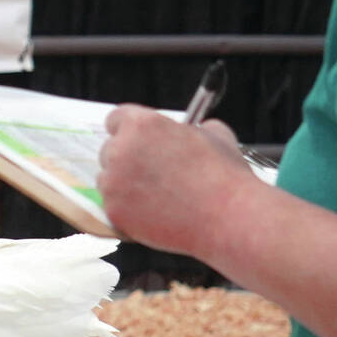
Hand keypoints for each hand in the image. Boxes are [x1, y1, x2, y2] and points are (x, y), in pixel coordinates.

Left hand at [97, 105, 254, 257]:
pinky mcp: (114, 210)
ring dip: (124, 186)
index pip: (116, 119)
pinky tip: (154, 213)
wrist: (228, 217)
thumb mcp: (215, 135)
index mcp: (141, 124)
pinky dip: (128, 211)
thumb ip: (194, 128)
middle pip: (109, 150)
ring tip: (157, 196)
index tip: (136, 141)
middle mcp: (121, 149)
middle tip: (150, 173)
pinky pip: (113, 207)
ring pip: (108, 179)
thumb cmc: (224, 176)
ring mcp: (114, 181)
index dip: (127, 131)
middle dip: (126, 160)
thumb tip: (195, 130)